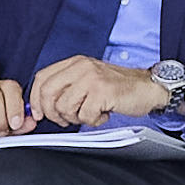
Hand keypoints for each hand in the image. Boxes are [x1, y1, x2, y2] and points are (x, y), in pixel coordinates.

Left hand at [27, 54, 173, 127]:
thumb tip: (42, 107)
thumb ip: (67, 88)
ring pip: (64, 107)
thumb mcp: (89, 80)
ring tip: (91, 114)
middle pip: (48, 93)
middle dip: (52, 113)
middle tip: (65, 120)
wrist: (148, 87)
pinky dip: (93, 121)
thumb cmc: (118, 88)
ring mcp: (92, 78)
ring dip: (76, 118)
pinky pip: (85, 115)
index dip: (36, 99)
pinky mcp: (102, 91)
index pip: (42, 78)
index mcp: (75, 63)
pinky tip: (104, 114)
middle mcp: (81, 67)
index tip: (39, 114)